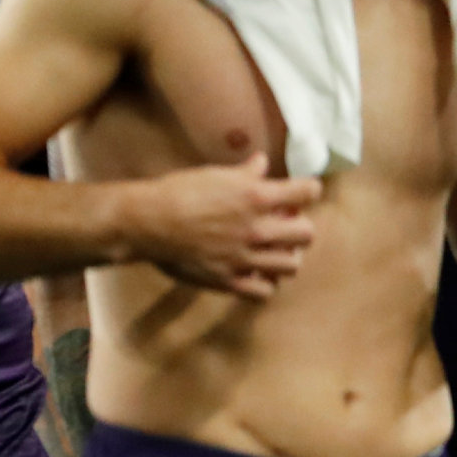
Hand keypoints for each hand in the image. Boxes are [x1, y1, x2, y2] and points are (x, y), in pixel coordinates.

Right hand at [123, 146, 319, 297]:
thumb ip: (245, 173)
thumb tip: (261, 164)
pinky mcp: (229, 280)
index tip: (299, 192)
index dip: (307, 190)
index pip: (308, 191)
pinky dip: (263, 283)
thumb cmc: (178, 192)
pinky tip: (254, 272)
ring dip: (285, 256)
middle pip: (307, 234)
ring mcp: (244, 257)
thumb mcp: (215, 174)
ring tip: (272, 251)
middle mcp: (257, 229)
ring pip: (291, 266)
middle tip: (284, 225)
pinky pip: (264, 292)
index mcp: (257, 197)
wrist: (148, 222)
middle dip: (299, 227)